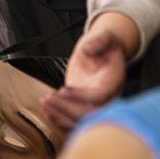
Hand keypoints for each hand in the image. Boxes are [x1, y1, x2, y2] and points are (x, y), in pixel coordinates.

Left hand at [47, 14, 140, 130]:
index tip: (63, 90)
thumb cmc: (105, 46)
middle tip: (48, 99)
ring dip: (60, 117)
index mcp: (114, 81)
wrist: (103, 54)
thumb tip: (89, 48)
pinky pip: (74, 121)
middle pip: (90, 114)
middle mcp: (108, 98)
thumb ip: (99, 41)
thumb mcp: (105, 37)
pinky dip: (60, 120)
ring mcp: (96, 105)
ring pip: (80, 121)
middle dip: (66, 109)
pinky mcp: (84, 108)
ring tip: (45, 103)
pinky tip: (47, 111)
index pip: (100, 96)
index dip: (81, 96)